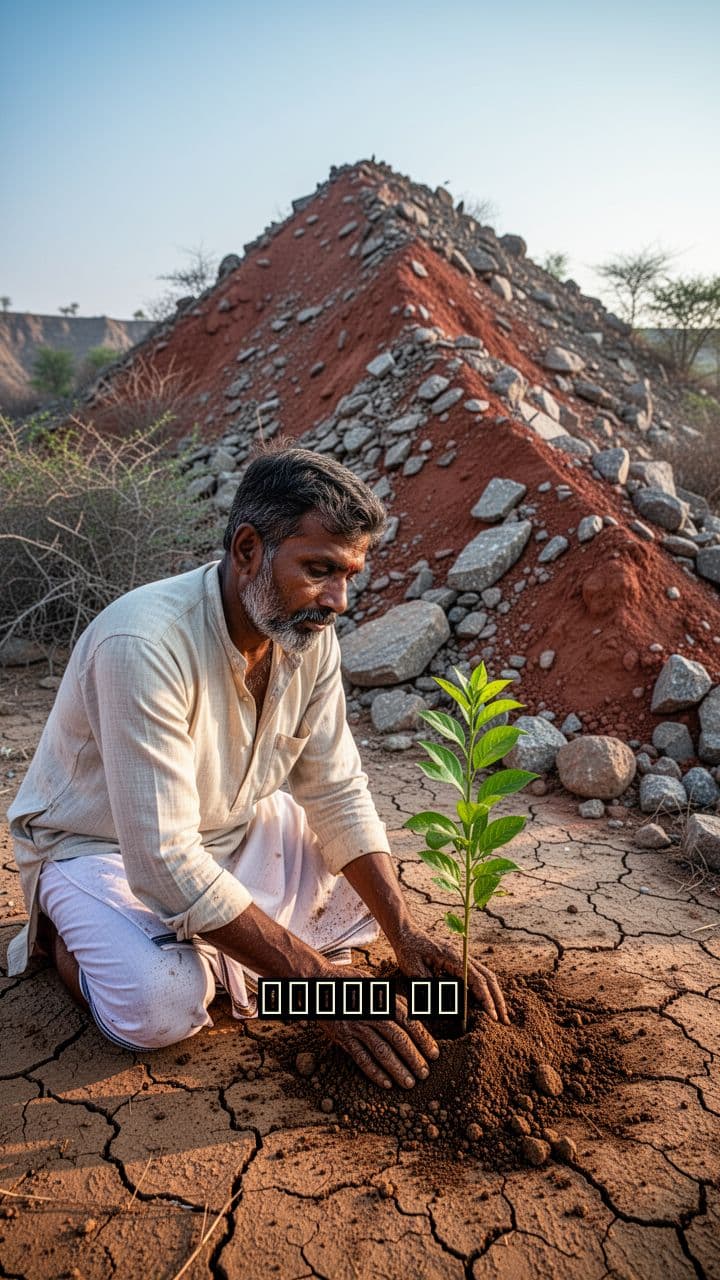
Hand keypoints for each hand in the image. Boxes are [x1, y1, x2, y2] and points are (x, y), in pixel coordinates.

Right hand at [318, 968, 438, 1088]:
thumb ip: (393, 1000)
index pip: (408, 1021)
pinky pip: (361, 1058)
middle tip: (425, 1073)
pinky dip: (374, 1072)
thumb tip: (414, 1015)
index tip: (434, 1054)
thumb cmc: (351, 984)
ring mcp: (356, 1026)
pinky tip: (386, 1083)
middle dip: (413, 1057)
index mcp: (382, 998)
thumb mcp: (375, 984)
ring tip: (409, 1083)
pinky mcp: (343, 1037)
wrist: (319, 984)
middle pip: (397, 1038)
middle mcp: (371, 1012)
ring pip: (380, 1051)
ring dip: (397, 1069)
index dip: (423, 1038)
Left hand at [393, 926, 508, 1024]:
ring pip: (486, 975)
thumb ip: (430, 988)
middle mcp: (462, 955)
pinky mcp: (459, 959)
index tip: (493, 1016)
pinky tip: (486, 1001)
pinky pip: (478, 974)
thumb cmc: (408, 950)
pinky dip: (485, 988)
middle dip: (498, 1000)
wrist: (405, 932)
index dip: (486, 1000)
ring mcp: (462, 956)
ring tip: (499, 1014)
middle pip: (488, 978)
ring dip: (494, 994)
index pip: (477, 981)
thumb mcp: (414, 971)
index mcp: (453, 957)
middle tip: (504, 1021)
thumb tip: (446, 1007)